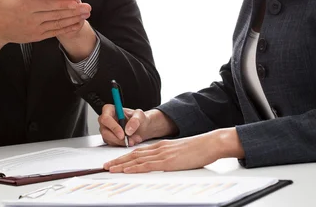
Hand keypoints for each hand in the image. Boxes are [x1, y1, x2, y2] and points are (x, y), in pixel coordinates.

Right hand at [0, 0, 91, 44]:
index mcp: (24, 6)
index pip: (47, 4)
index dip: (62, 3)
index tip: (76, 1)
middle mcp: (31, 19)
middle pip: (56, 15)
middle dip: (73, 11)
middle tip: (87, 8)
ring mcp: (35, 29)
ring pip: (57, 24)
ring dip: (73, 20)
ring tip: (85, 16)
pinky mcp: (37, 36)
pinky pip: (54, 32)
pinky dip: (65, 29)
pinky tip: (75, 25)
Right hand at [98, 105, 176, 146]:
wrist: (145, 127)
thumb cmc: (143, 119)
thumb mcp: (142, 116)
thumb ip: (136, 121)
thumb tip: (129, 129)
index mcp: (112, 109)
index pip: (105, 116)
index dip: (112, 125)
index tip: (122, 132)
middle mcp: (108, 119)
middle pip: (104, 129)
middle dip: (116, 136)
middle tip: (127, 140)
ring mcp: (108, 129)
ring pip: (107, 138)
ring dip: (119, 142)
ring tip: (132, 141)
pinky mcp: (111, 137)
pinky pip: (111, 143)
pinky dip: (120, 145)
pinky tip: (130, 143)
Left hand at [103, 128, 243, 173]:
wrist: (209, 143)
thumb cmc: (198, 149)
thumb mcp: (179, 152)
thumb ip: (169, 156)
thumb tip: (162, 164)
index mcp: (161, 146)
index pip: (138, 151)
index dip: (125, 156)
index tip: (115, 161)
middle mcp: (159, 148)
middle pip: (134, 154)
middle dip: (118, 160)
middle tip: (106, 165)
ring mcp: (162, 154)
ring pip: (137, 159)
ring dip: (122, 164)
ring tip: (111, 168)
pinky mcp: (168, 161)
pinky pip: (148, 165)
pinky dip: (135, 168)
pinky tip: (127, 170)